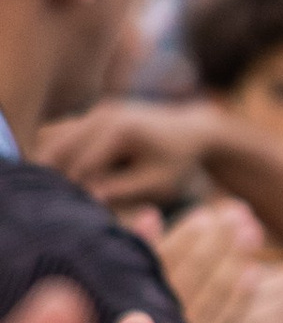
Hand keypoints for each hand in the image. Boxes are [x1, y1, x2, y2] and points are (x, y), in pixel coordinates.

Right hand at [36, 96, 220, 211]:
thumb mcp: (156, 183)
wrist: (192, 131)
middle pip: (59, 148)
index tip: (74, 211)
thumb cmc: (178, 163)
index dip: (74, 191)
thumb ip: (123, 190)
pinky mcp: (93, 115)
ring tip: (59, 190)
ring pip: (53, 138)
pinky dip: (57, 153)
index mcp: (120, 132)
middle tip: (56, 202)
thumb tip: (90, 198)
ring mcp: (96, 112)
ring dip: (51, 163)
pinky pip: (61, 133)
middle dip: (55, 176)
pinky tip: (62, 175)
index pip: (82, 166)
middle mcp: (103, 115)